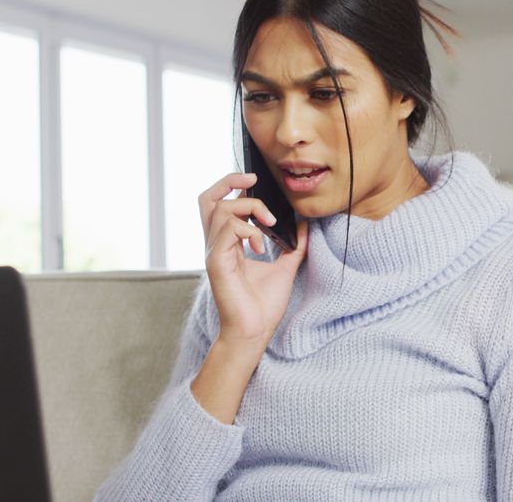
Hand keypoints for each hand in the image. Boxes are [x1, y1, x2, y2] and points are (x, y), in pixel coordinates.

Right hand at [197, 172, 308, 349]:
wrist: (255, 331)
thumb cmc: (263, 305)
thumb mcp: (285, 268)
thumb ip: (293, 246)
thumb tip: (305, 226)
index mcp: (228, 243)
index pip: (218, 203)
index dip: (232, 185)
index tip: (256, 182)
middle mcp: (216, 244)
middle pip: (208, 199)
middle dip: (228, 181)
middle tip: (253, 180)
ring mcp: (214, 252)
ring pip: (220, 209)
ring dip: (250, 209)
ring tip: (269, 225)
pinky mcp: (216, 262)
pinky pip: (228, 230)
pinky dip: (248, 231)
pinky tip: (261, 247)